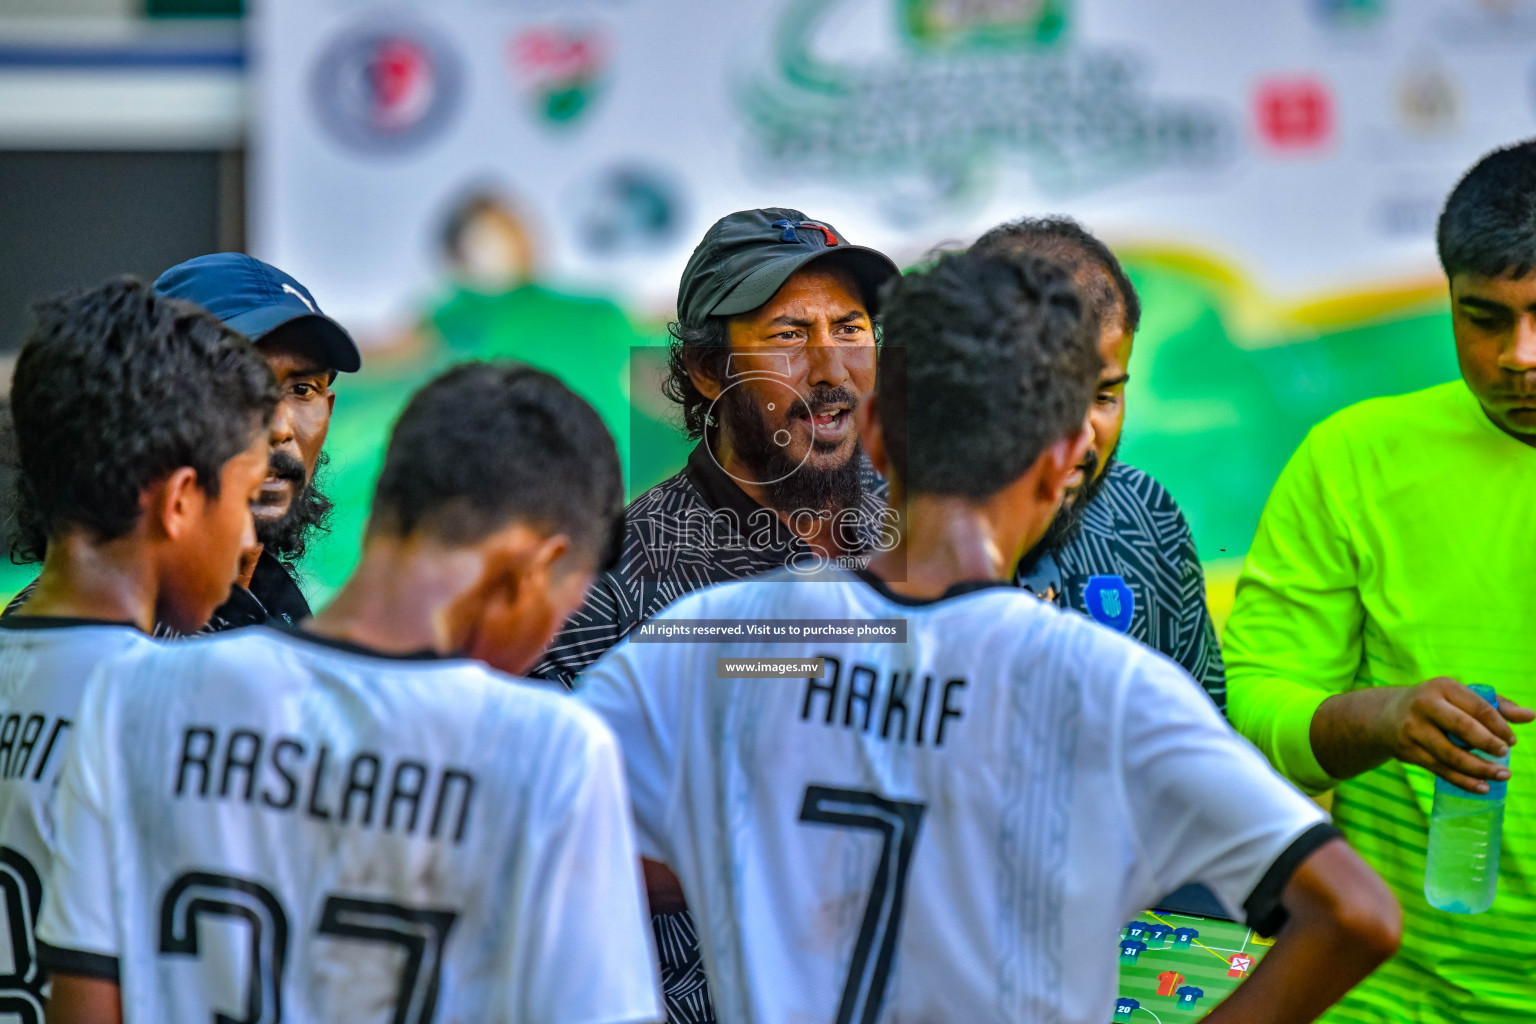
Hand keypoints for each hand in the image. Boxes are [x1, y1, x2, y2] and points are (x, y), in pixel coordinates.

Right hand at [1311, 678, 1533, 792]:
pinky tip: (1482, 787)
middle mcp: (1424, 705)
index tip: (1512, 740)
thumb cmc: (1435, 705)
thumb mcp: (1459, 697)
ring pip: (1451, 754)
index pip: (1477, 706)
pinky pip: (1440, 770)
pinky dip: (1463, 781)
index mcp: (1442, 687)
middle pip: (1462, 728)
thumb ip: (1496, 705)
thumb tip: (1530, 716)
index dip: (1498, 725)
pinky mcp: (1408, 751)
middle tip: (1505, 755)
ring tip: (1502, 775)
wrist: (1385, 716)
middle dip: (1488, 744)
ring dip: (1480, 768)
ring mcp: (1414, 730)